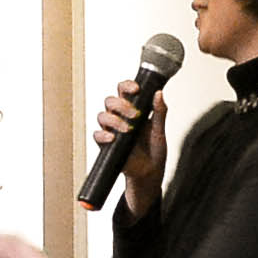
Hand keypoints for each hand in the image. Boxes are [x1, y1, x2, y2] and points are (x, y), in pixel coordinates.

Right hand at [91, 77, 169, 213]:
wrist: (149, 172)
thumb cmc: (154, 149)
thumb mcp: (159, 130)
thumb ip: (159, 112)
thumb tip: (159, 93)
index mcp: (132, 108)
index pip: (124, 90)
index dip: (127, 86)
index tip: (136, 89)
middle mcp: (119, 116)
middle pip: (110, 100)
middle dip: (122, 105)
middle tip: (135, 115)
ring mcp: (111, 129)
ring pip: (102, 115)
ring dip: (114, 120)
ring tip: (128, 129)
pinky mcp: (106, 144)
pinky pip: (97, 135)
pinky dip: (103, 134)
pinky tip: (113, 138)